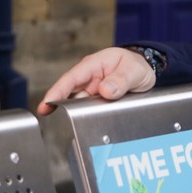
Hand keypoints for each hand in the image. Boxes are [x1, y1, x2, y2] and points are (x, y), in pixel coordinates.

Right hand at [36, 47, 156, 115]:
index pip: (70, 79)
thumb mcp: (134, 70)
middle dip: (65, 109)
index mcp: (93, 65)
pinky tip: (92, 127)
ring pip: (79, 106)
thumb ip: (122, 79)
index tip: (45, 105)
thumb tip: (106, 90)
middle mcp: (89, 79)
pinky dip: (89, 118)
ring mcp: (92, 91)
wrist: (146, 72)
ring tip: (85, 126)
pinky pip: (89, 111)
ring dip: (80, 116)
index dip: (56, 92)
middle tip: (65, 123)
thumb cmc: (136, 66)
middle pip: (70, 96)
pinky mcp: (97, 102)